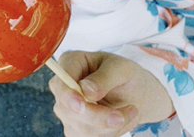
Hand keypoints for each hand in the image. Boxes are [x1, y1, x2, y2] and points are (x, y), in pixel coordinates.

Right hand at [49, 51, 174, 136]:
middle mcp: (63, 88)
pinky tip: (123, 119)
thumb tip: (86, 90)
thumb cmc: (124, 74)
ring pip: (81, 128)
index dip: (68, 95)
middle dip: (98, 116)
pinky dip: (111, 132)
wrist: (133, 93)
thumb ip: (104, 77)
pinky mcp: (74, 129)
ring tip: (131, 111)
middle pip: (70, 110)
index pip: (61, 82)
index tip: (81, 104)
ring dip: (110, 125)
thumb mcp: (121, 68)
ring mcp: (66, 111)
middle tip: (126, 114)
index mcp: (71, 63)